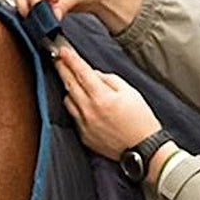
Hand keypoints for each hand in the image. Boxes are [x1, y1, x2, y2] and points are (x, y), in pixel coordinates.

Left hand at [54, 44, 160, 161]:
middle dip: (62, 68)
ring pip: (67, 100)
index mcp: (102, 97)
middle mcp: (89, 111)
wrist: (144, 149)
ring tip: (70, 78)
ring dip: (68, 87)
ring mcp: (84, 125)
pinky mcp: (83, 136)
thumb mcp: (130, 92)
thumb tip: (93, 74)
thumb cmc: (141, 119)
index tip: (62, 49)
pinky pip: (73, 115)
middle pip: (69, 84)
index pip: (81, 72)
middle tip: (56, 56)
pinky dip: (74, 105)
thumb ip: (109, 80)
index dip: (70, 59)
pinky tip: (79, 100)